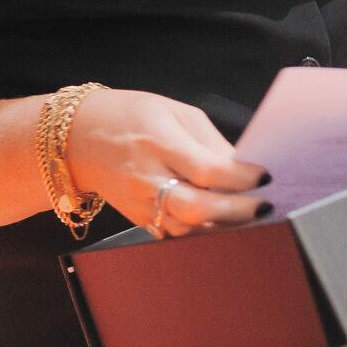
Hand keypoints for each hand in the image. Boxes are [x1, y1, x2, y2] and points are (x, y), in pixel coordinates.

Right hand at [66, 88, 268, 237]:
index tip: (265, 176)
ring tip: (250, 216)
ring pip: (187, 228)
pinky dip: (201, 231)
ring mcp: (139, 204)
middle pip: (196, 208)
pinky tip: (222, 223)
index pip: (206, 169)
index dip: (241, 178)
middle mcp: (147, 177)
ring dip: (223, 225)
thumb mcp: (175, 113)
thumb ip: (210, 142)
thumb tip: (243, 168)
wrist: (81, 136)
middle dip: (237, 211)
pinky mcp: (137, 220)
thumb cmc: (132, 116)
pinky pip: (175, 233)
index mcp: (159, 142)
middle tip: (265, 206)